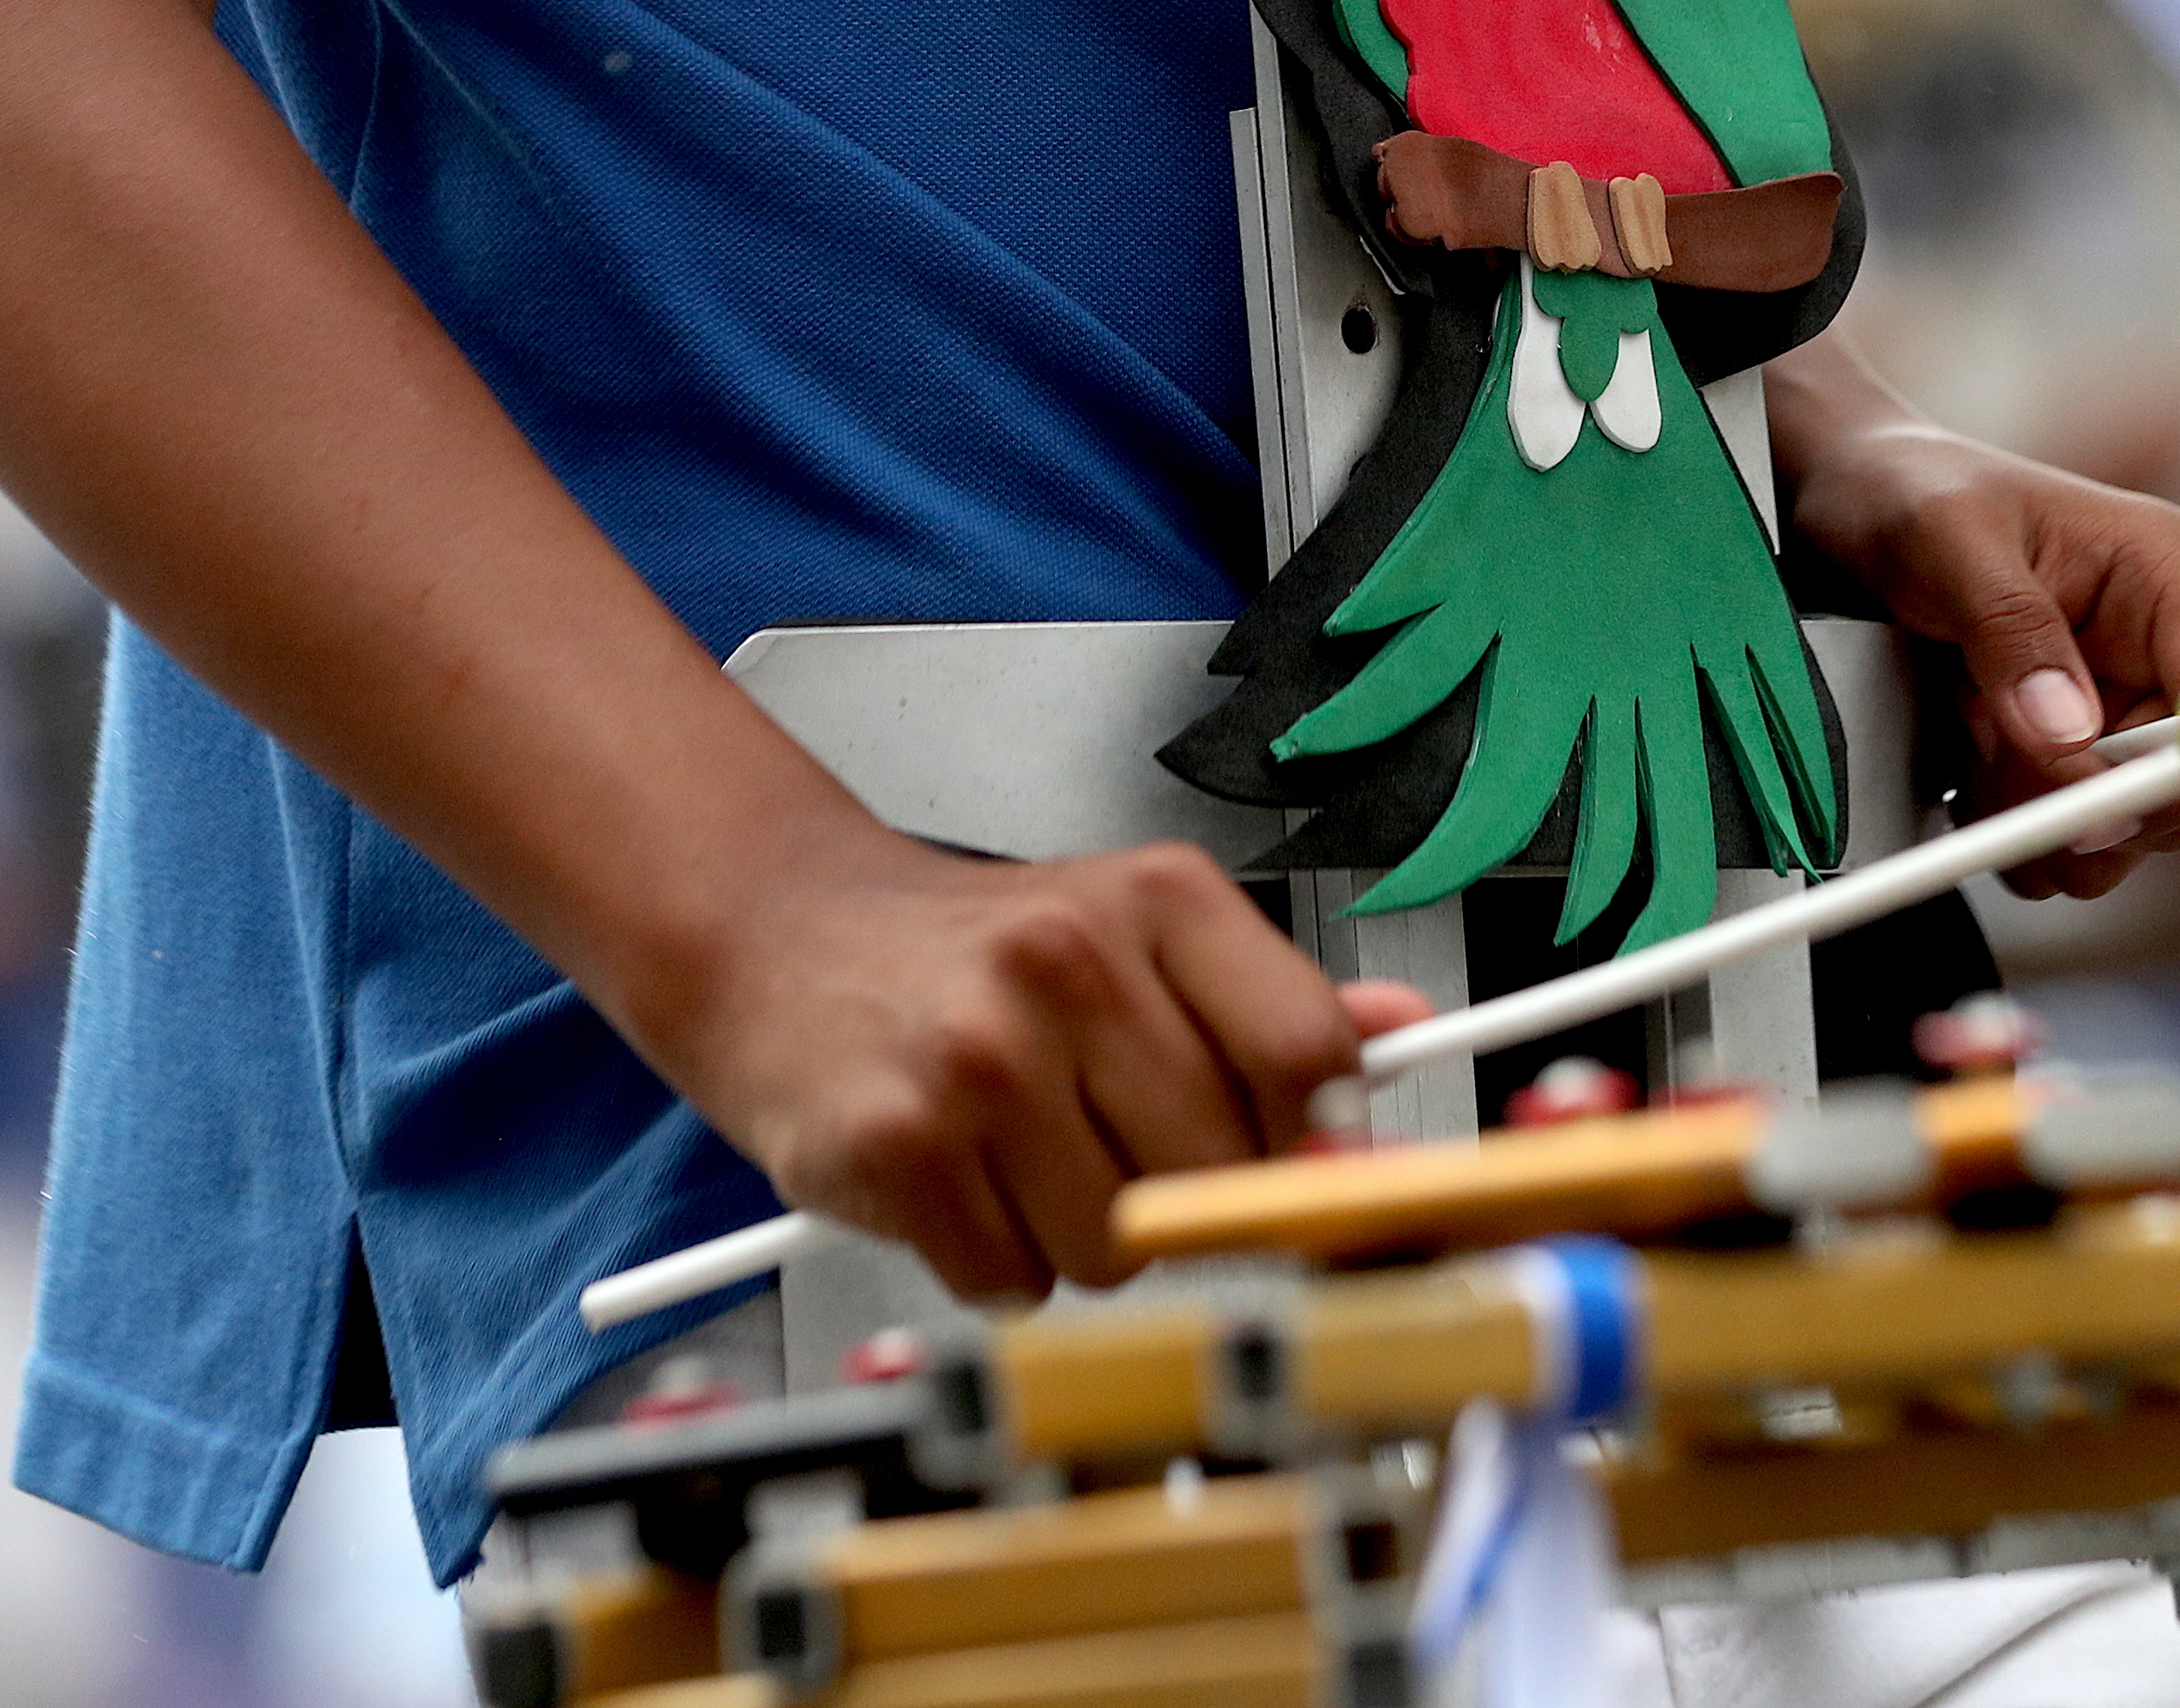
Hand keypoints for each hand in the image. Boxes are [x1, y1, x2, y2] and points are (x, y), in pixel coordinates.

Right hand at [652, 833, 1423, 1301]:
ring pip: (1119, 1247)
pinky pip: (1013, 1279)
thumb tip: (1402, 1035)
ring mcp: (979, 1055)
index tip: (1286, 1165)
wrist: (777, 939)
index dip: (1312, 1140)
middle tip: (1105, 1147)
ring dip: (1078, 1239)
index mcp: (1157, 899)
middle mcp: (1070, 962)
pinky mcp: (897, 1144)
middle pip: (1221, 1171)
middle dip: (1179, 1197)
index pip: (1310, 1056)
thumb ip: (1267, 997)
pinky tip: (955, 1185)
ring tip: (1018, 1157)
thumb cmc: (967, 952)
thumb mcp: (1131, 933)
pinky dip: (990, 1261)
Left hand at [1768, 350, 2179, 901]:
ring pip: (2122, 823)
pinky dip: (2008, 821)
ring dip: (2035, 815)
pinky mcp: (2075, 747)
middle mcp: (2165, 645)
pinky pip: (2067, 828)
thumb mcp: (1946, 541)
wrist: (1848, 499)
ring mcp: (2122, 703)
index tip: (2103, 802)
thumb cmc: (1904, 490)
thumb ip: (2009, 631)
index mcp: (2171, 572)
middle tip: (1997, 775)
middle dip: (2086, 804)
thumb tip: (2069, 737)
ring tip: (1966, 739)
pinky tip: (1959, 759)